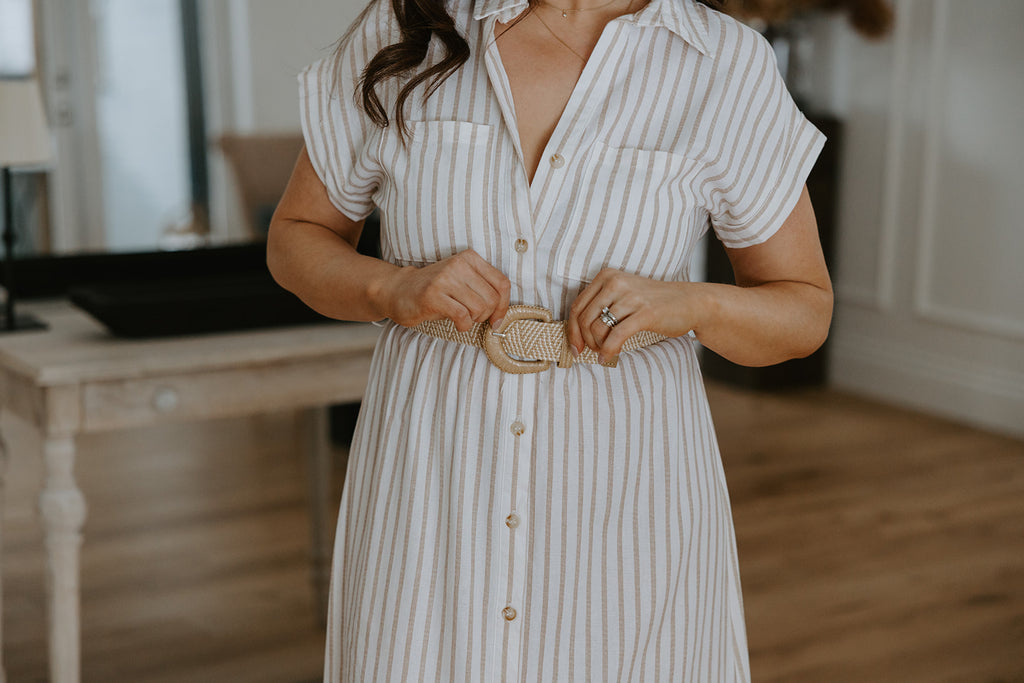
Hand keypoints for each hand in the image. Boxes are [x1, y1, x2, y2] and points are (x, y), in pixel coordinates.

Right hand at [373, 249, 510, 331]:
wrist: (399, 290)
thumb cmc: (436, 290)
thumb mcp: (462, 281)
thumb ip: (484, 289)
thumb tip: (503, 313)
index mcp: (470, 258)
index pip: (502, 283)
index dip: (503, 306)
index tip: (496, 319)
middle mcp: (458, 265)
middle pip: (492, 298)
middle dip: (486, 315)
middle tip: (472, 317)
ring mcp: (445, 279)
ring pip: (479, 308)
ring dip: (473, 320)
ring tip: (461, 317)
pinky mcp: (433, 295)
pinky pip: (463, 317)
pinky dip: (463, 326)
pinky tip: (456, 324)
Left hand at [566, 269, 700, 361]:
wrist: (690, 302)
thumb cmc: (654, 303)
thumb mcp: (623, 295)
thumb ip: (601, 307)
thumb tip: (576, 334)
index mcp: (607, 276)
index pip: (577, 306)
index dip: (572, 331)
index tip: (575, 347)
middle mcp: (616, 282)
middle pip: (583, 319)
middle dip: (584, 341)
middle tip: (592, 351)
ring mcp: (631, 297)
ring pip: (597, 328)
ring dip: (598, 346)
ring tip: (606, 352)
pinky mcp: (645, 313)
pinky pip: (616, 336)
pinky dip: (608, 351)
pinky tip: (609, 358)